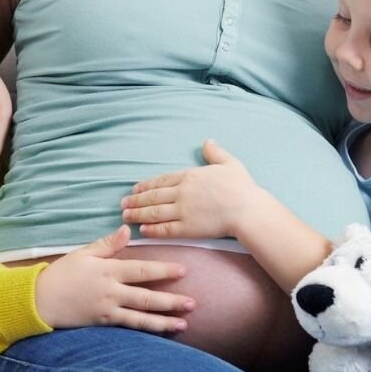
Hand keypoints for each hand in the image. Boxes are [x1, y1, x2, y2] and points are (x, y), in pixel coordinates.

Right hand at [35, 225, 194, 332]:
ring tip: (183, 324)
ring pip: (141, 317)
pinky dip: (146, 329)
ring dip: (164, 321)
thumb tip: (127, 228)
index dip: (163, 271)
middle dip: (171, 301)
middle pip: (146, 297)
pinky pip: (129, 327)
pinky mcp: (103, 323)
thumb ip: (108, 244)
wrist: (40, 299)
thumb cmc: (63, 273)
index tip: (183, 271)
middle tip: (193, 302)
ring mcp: (108, 310)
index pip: (141, 271)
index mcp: (108, 271)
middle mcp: (111, 292)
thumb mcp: (84, 253)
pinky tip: (161, 331)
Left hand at [121, 140, 269, 239]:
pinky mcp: (188, 228)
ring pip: (155, 212)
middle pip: (153, 196)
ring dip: (138, 214)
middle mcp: (182, 192)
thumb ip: (216, 153)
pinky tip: (143, 230)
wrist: (247, 209)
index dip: (146, 185)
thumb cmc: (242, 187)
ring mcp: (184, 211)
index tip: (134, 189)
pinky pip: (165, 229)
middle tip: (123, 204)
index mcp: (190, 176)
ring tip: (126, 216)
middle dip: (135, 200)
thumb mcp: (230, 163)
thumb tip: (208, 141)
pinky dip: (152, 229)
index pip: (161, 180)